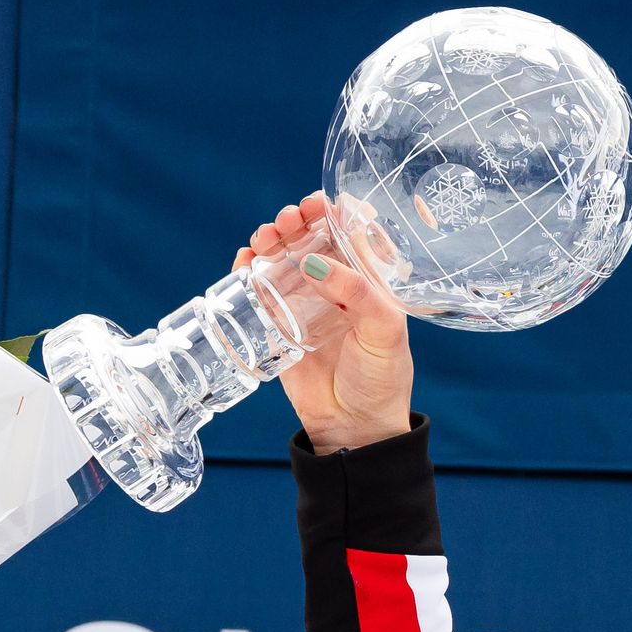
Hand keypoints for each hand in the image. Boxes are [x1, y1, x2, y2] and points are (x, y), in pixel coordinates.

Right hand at [238, 192, 412, 452]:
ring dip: (271, 237)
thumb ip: (360, 294)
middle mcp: (336, 287)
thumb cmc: (380, 381)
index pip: (351, 235)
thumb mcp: (385, 333)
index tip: (321, 203)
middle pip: (311, 238)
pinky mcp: (277, 320)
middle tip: (290, 218)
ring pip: (282, 256)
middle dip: (297, 220)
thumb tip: (315, 261)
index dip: (336, 213)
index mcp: (369, 284)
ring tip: (267, 236)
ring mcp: (304, 301)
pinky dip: (248, 266)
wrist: (354, 427)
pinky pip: (258, 285)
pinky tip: (245, 259)